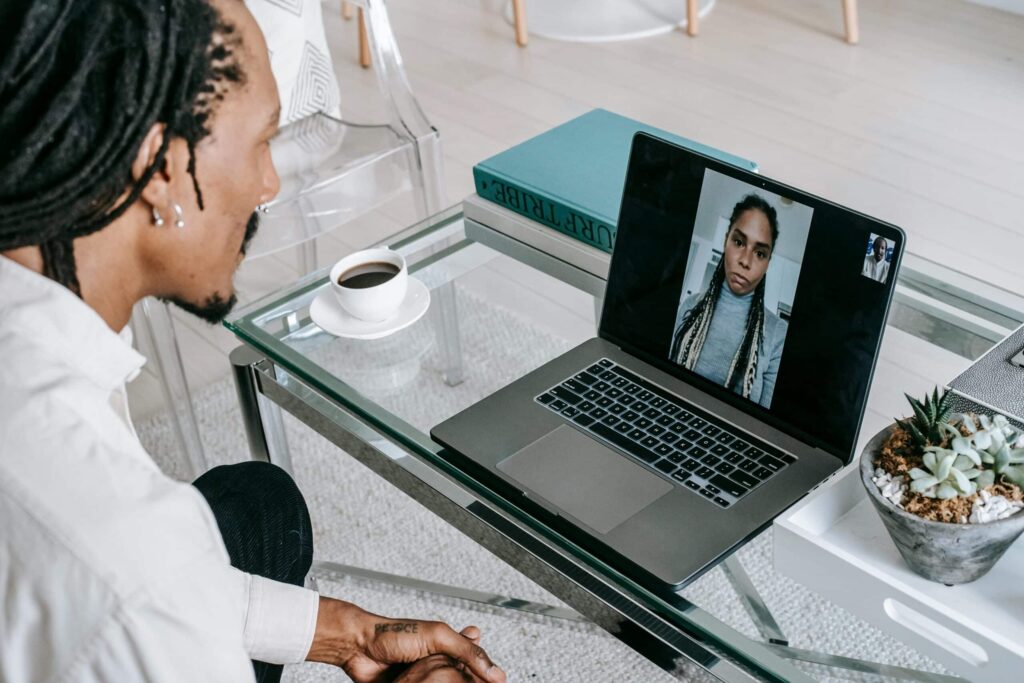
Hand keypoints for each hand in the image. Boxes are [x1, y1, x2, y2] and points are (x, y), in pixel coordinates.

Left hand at [307, 597, 505, 682]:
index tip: (498, 682)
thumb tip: (495, 672)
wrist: (358, 648)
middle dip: (470, 681)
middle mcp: (438, 661)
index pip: (476, 661)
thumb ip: (467, 651)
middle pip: (463, 679)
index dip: (487, 673)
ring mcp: (424, 678)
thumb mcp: (437, 636)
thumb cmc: (392, 633)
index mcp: (448, 643)